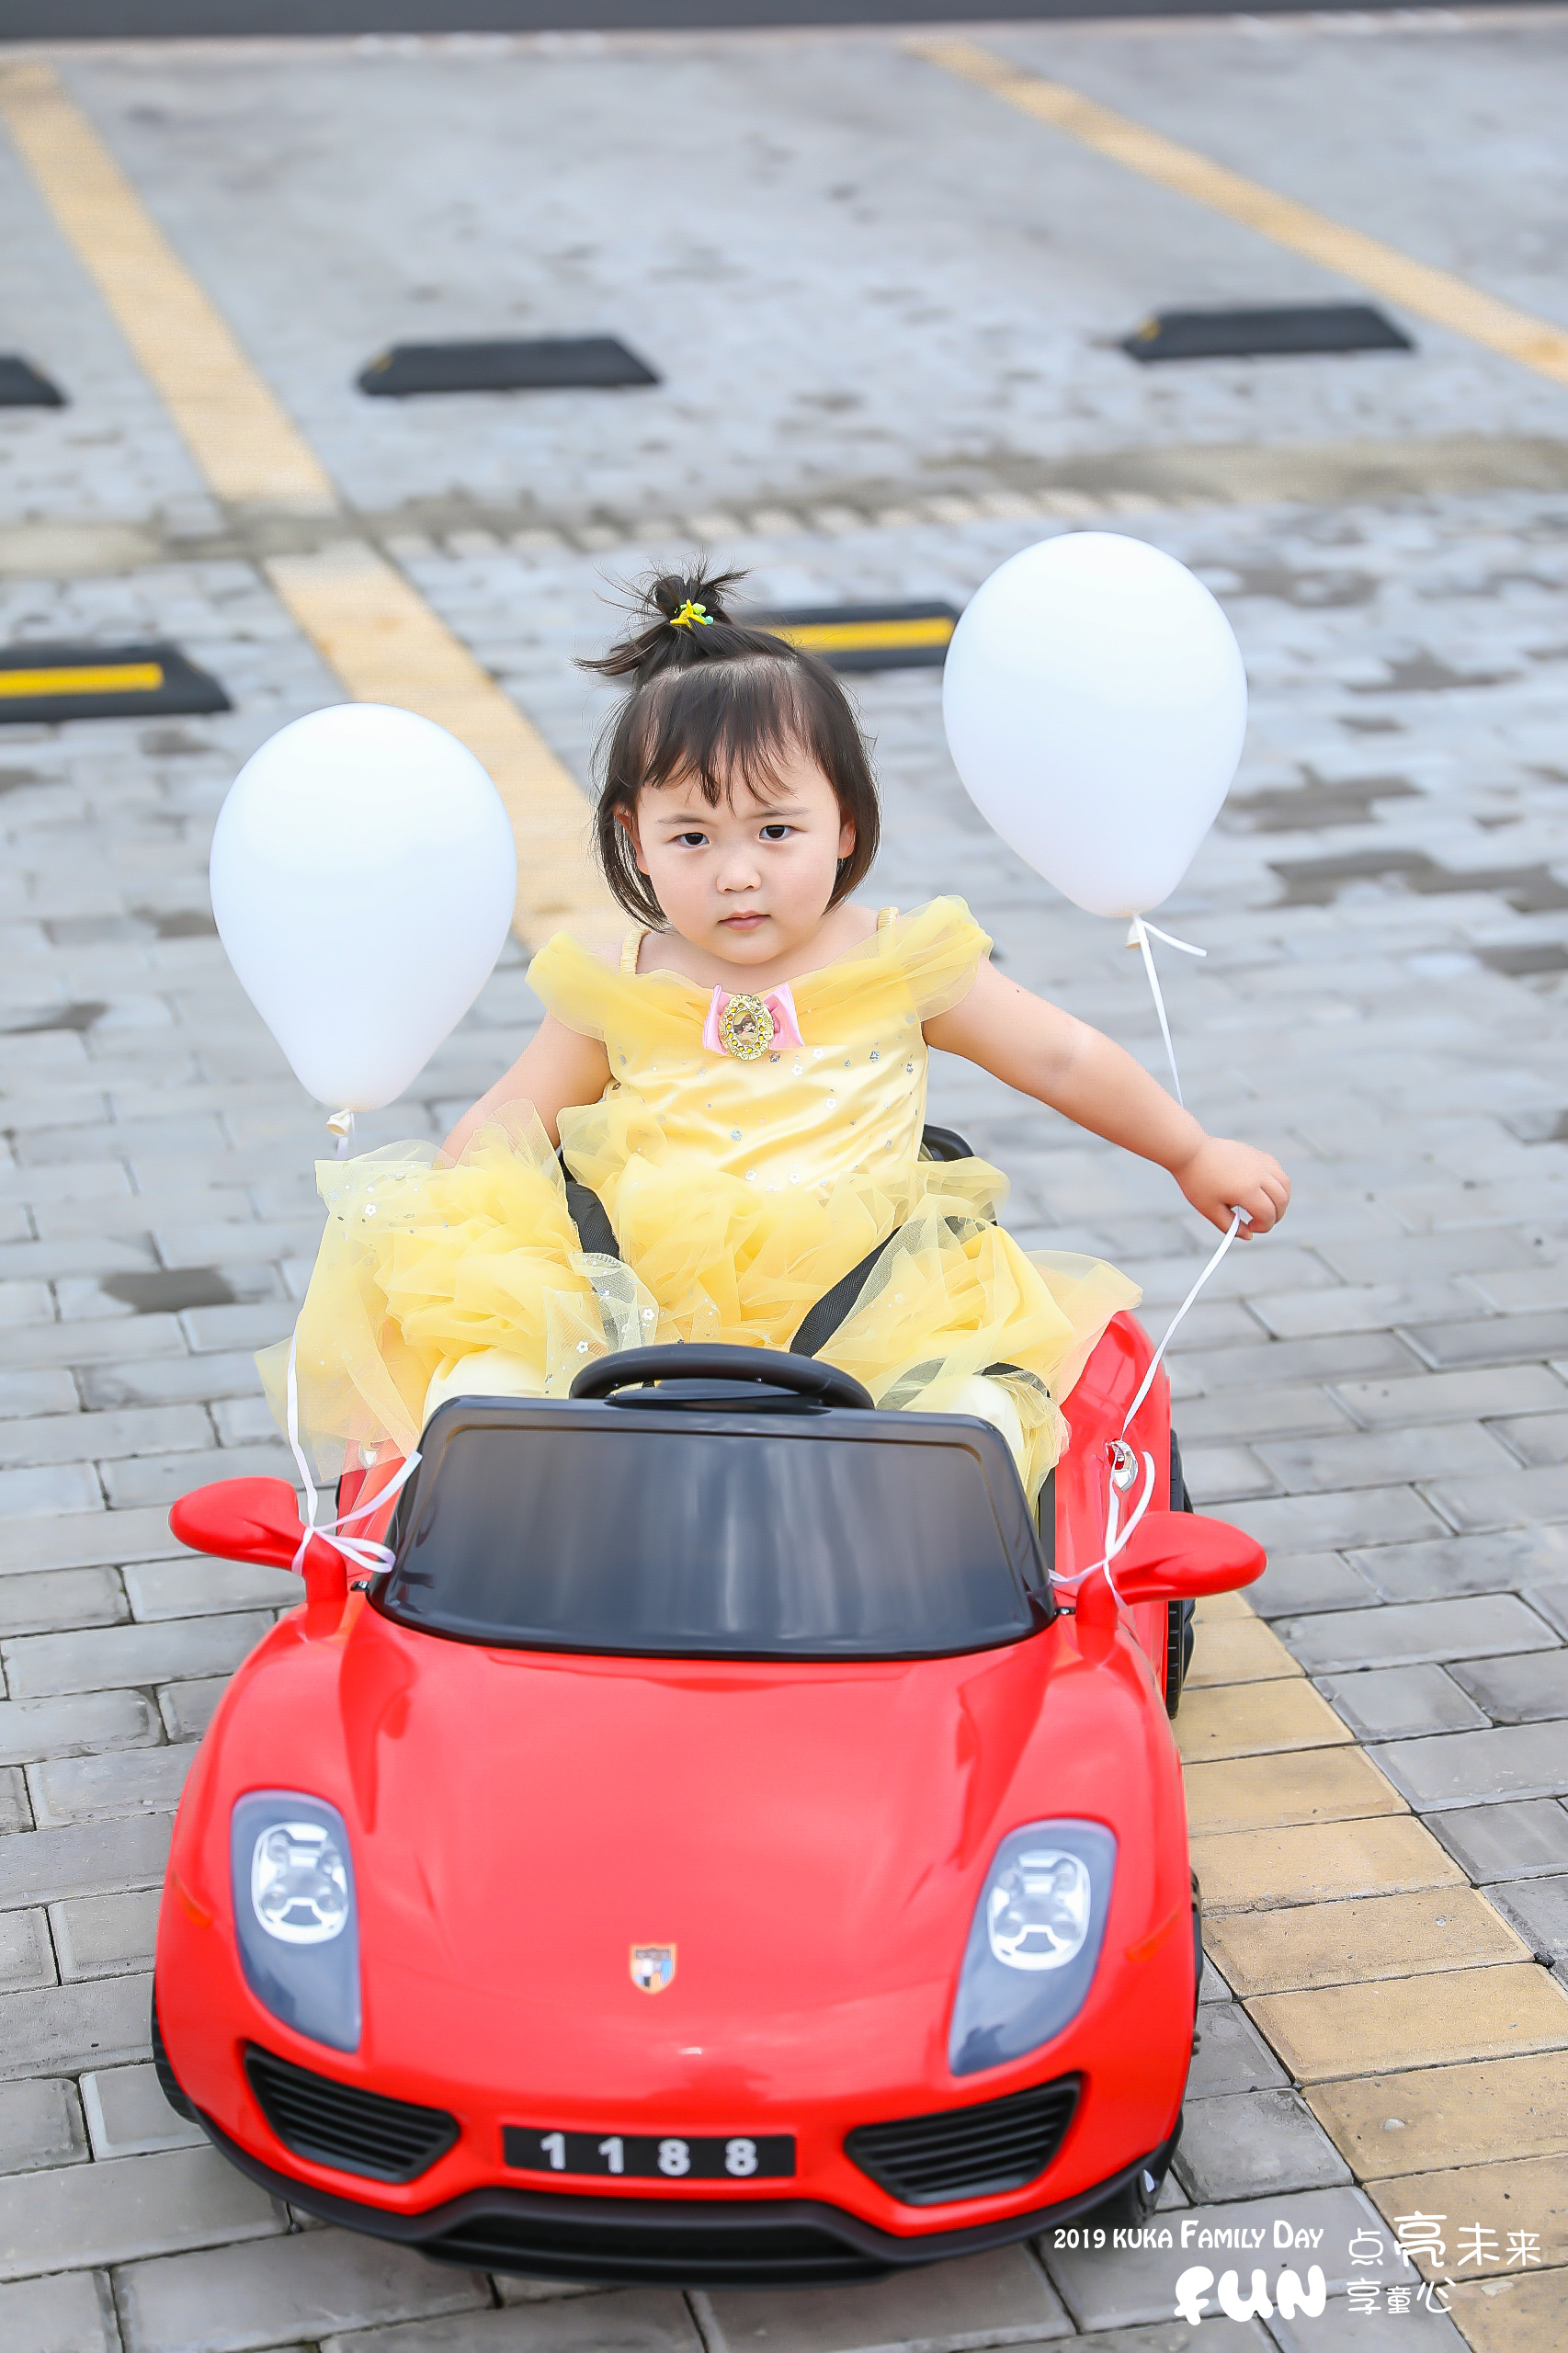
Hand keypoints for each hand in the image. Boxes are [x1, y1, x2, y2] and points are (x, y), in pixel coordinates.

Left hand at [1173, 1138, 1290, 1237]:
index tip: (1251, 1228)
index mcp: (1246, 1190)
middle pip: (1281, 1200)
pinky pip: (1277, 1170)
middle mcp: (1258, 1174)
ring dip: (1281, 1199)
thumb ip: (1230, 1226)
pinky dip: (1277, 1182)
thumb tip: (1248, 1235)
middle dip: (1275, 1215)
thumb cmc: (1196, 1180)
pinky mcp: (1256, 1153)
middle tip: (1262, 1221)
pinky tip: (1264, 1189)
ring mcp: (1259, 1161)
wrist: (1190, 1151)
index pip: (1268, 1214)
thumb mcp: (1209, 1209)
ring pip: (1284, 1183)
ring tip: (1267, 1206)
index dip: (1263, 1227)